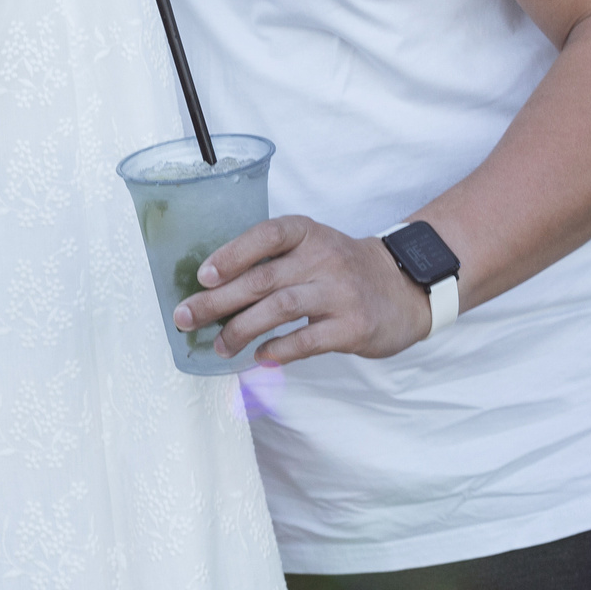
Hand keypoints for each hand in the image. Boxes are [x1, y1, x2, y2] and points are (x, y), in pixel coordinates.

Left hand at [170, 214, 432, 365]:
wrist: (404, 287)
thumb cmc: (341, 269)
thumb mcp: (312, 249)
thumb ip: (272, 262)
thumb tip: (212, 291)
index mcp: (308, 233)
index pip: (266, 235)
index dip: (231, 254)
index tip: (202, 276)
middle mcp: (324, 258)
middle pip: (262, 279)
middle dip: (217, 301)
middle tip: (186, 319)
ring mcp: (340, 292)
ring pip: (280, 308)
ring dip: (241, 329)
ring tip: (220, 346)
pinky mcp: (354, 325)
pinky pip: (307, 340)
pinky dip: (278, 349)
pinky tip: (260, 356)